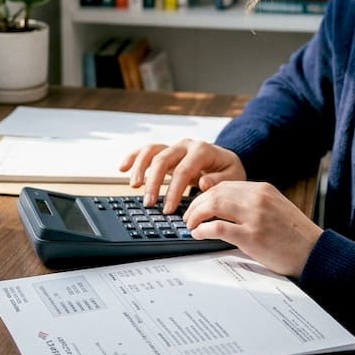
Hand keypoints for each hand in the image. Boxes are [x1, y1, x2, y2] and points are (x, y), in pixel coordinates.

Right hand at [119, 139, 245, 211]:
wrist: (226, 160)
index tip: (167, 210)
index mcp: (203, 150)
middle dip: (154, 183)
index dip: (173, 191)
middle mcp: (186, 145)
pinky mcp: (165, 151)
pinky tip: (122, 168)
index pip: (183, 170)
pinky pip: (145, 150)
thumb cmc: (228, 171)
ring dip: (139, 168)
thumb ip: (220, 181)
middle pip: (162, 159)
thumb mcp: (233, 177)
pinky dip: (133, 157)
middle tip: (149, 204)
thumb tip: (203, 182)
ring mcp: (174, 146)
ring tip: (134, 187)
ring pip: (151, 151)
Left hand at [183, 181, 321, 277]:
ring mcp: (255, 216)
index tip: (196, 205)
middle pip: (215, 192)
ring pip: (213, 205)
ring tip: (191, 225)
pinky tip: (199, 234)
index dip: (204, 195)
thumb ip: (252, 204)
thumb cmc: (295, 236)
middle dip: (196, 205)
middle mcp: (258, 198)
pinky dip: (203, 229)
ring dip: (196, 215)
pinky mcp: (252, 236)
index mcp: (263, 189)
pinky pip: (219, 227)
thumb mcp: (275, 208)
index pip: (224, 185)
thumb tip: (223, 208)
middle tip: (188, 217)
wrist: (315, 252)